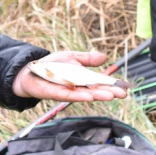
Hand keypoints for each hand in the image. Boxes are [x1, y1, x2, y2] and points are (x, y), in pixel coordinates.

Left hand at [12, 51, 127, 101]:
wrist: (30, 71)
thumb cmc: (51, 65)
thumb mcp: (72, 57)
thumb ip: (87, 58)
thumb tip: (104, 57)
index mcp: (83, 79)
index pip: (100, 83)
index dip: (112, 85)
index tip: (125, 88)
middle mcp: (77, 87)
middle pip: (96, 90)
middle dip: (109, 92)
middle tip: (123, 94)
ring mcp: (68, 91)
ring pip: (85, 94)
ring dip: (98, 96)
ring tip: (111, 96)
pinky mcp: (56, 94)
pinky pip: (69, 96)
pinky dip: (80, 96)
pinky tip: (90, 97)